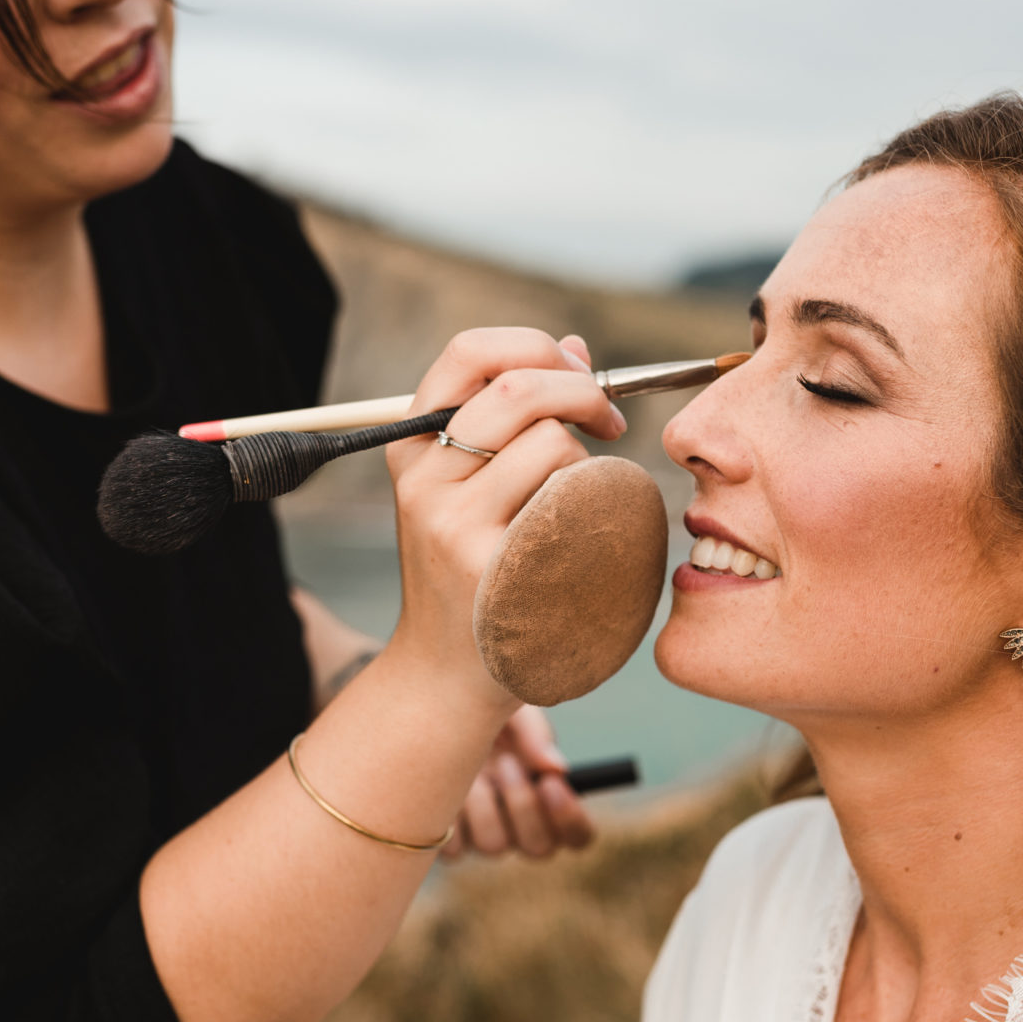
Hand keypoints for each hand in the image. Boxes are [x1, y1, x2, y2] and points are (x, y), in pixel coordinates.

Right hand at [377, 329, 627, 713]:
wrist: (443, 674)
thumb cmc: (470, 571)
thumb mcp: (466, 489)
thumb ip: (514, 418)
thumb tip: (575, 349)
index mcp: (411, 447)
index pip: (468, 353)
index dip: (534, 347)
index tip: (576, 372)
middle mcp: (425, 482)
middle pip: (519, 392)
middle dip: (583, 393)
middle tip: (610, 424)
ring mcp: (456, 528)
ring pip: (555, 448)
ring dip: (588, 465)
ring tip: (578, 502)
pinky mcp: (496, 571)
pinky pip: (575, 507)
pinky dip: (598, 510)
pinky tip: (586, 539)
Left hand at [443, 704, 595, 859]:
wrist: (426, 711)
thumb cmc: (478, 707)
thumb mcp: (511, 709)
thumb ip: (536, 735)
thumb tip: (557, 769)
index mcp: (545, 799)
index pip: (578, 835)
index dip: (571, 819)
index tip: (551, 783)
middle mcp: (517, 824)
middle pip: (539, 848)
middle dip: (523, 804)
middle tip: (507, 762)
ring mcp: (480, 835)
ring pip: (494, 845)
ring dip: (484, 803)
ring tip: (471, 765)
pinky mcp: (443, 840)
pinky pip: (454, 846)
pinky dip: (450, 812)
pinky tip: (442, 780)